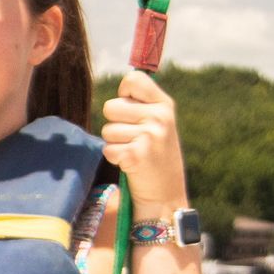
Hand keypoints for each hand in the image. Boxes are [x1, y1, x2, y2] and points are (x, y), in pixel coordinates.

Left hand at [101, 70, 188, 212]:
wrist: (166, 194)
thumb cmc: (156, 156)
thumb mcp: (159, 124)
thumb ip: (141, 104)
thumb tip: (122, 85)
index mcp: (165, 104)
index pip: (133, 79)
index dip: (123, 93)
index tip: (130, 108)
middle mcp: (160, 117)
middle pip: (111, 106)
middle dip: (114, 124)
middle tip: (132, 138)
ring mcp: (150, 136)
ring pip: (107, 130)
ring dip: (115, 143)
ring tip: (134, 152)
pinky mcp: (137, 155)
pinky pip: (108, 149)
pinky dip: (114, 158)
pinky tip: (131, 164)